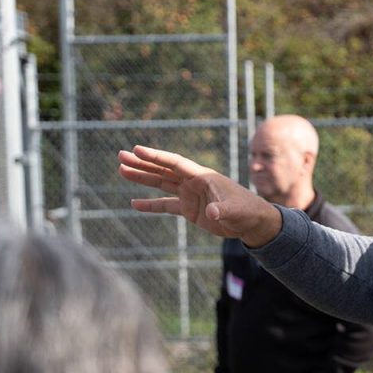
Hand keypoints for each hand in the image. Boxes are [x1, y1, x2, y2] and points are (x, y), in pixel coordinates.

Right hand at [117, 145, 281, 246]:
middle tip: (120, 156)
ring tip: (121, 170)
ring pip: (161, 183)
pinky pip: (166, 205)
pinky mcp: (190, 209)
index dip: (156, 156)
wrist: (252, 222)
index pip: (175, 163)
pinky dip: (151, 205)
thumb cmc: (247, 211)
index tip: (137, 150)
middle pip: (163, 169)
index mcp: (202, 177)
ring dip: (143, 177)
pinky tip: (134, 204)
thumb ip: (223, 211)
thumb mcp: (235, 211)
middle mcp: (194, 182)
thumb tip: (212, 213)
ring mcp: (190, 195)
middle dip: (142, 163)